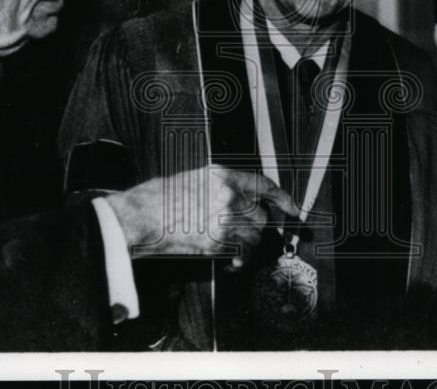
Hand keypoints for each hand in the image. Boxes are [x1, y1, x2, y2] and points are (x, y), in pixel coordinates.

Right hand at [106, 165, 297, 266]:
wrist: (142, 216)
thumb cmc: (161, 198)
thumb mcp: (195, 179)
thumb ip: (222, 186)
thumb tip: (242, 202)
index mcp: (224, 176)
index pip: (264, 185)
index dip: (283, 198)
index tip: (294, 210)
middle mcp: (230, 195)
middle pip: (261, 216)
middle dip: (255, 228)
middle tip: (240, 234)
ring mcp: (225, 218)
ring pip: (254, 237)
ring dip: (246, 246)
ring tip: (229, 247)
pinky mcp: (218, 241)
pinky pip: (241, 255)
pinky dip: (237, 261)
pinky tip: (227, 261)